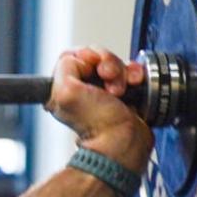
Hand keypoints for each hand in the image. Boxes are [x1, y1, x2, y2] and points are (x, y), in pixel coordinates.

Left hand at [44, 47, 151, 170]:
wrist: (124, 140)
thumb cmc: (97, 122)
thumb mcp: (67, 90)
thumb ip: (66, 66)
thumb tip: (83, 59)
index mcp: (63, 88)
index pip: (73, 56)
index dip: (86, 56)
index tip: (94, 66)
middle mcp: (82, 88)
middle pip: (95, 57)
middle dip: (106, 64)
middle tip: (107, 79)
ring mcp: (103, 90)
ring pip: (114, 63)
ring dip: (121, 72)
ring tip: (120, 90)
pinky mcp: (124, 92)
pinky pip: (130, 71)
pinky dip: (134, 74)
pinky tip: (134, 84)